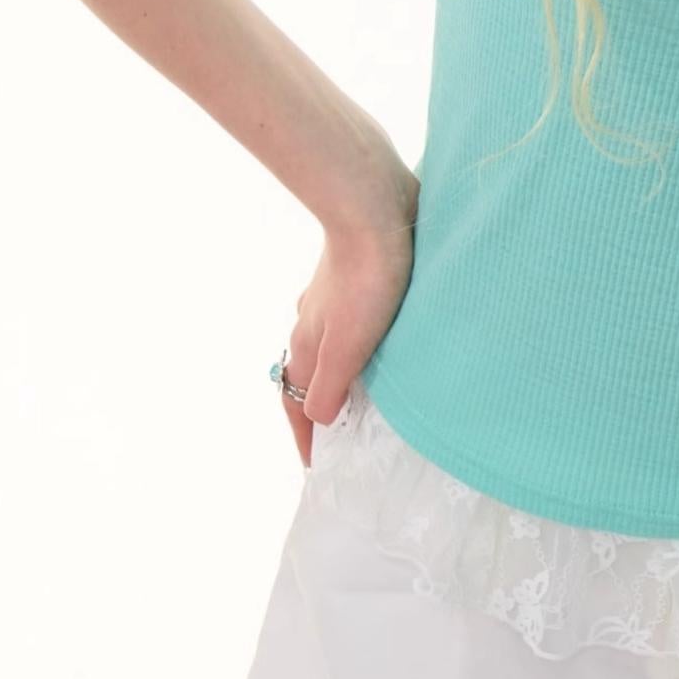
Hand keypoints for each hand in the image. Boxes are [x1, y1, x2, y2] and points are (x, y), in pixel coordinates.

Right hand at [276, 162, 420, 468]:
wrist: (372, 210)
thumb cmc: (365, 280)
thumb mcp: (347, 346)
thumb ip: (330, 386)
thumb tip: (320, 421)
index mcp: (305, 346)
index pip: (296, 404)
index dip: (305, 438)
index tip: (318, 468)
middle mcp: (310, 324)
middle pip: (308, 378)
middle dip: (319, 410)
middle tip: (342, 440)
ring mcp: (329, 300)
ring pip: (327, 349)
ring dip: (339, 377)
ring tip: (365, 398)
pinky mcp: (353, 279)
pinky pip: (349, 325)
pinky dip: (357, 347)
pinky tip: (381, 343)